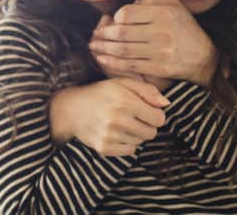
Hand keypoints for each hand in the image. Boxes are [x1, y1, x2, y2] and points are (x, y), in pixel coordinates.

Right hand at [49, 78, 169, 155]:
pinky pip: (129, 151)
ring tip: (120, 123)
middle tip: (133, 117)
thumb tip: (166, 104)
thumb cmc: (100, 93)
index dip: (155, 114)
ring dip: (135, 134)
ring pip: (140, 142)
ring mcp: (110, 135)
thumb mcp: (121, 83)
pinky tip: (115, 133)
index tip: (145, 110)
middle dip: (146, 125)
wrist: (70, 109)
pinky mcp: (104, 148)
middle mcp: (118, 119)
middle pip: (152, 133)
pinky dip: (126, 144)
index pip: (159, 118)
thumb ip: (147, 90)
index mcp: (125, 101)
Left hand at [89, 0, 217, 86]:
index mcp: (164, 13)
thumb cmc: (185, 28)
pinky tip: (102, 59)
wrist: (205, 58)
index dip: (114, 18)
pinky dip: (112, 63)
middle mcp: (162, 31)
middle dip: (103, 35)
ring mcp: (160, 51)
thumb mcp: (174, 6)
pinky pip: (129, 65)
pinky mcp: (158, 68)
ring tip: (94, 47)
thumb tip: (130, 4)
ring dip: (103, 49)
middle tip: (94, 36)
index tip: (110, 22)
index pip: (127, 13)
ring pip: (123, 49)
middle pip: (121, 32)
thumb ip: (151, 0)